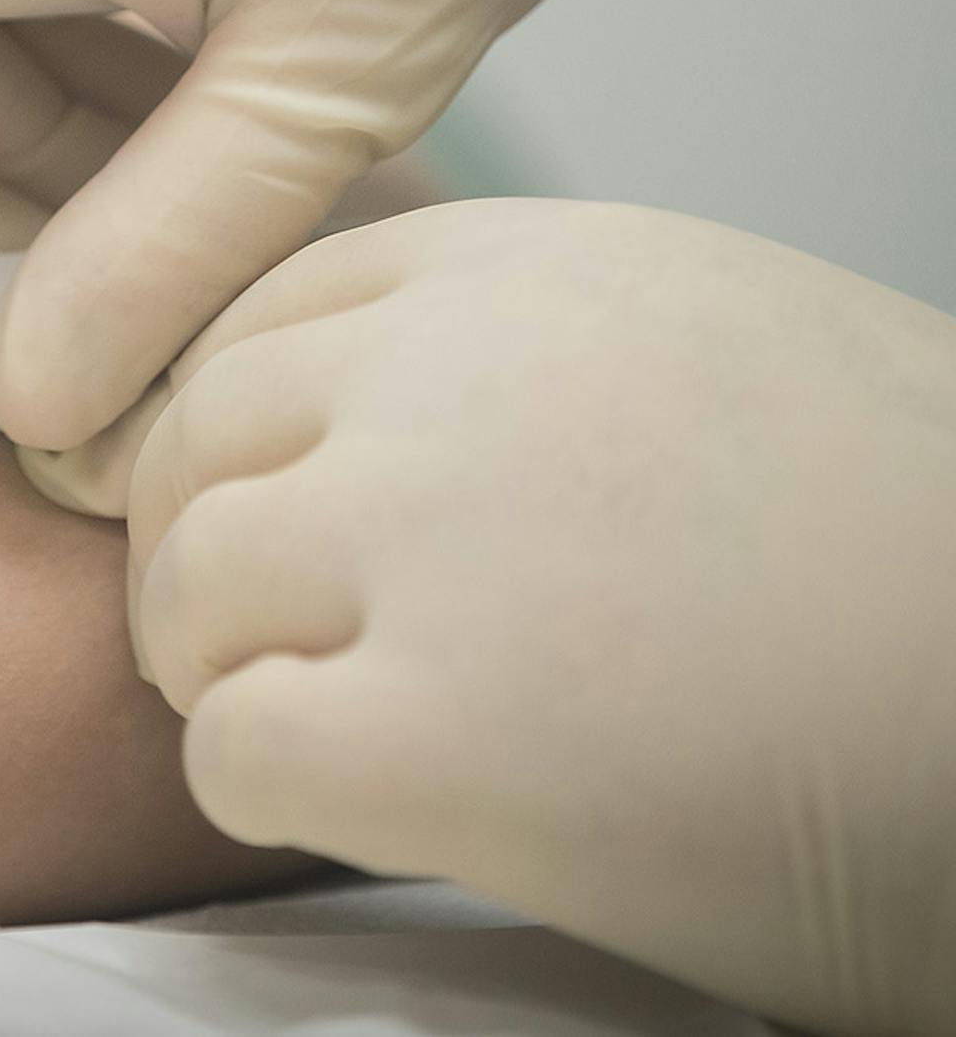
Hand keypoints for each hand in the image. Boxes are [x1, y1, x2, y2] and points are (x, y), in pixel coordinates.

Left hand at [127, 199, 955, 1036]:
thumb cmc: (904, 541)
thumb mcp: (703, 333)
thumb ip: (510, 342)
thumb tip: (336, 409)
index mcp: (512, 265)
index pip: (258, 318)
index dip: (241, 435)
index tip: (273, 514)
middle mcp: (446, 370)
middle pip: (196, 442)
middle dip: (205, 547)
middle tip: (267, 639)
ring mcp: (429, 537)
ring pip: (188, 586)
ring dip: (225, 670)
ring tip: (329, 721)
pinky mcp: (440, 731)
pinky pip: (235, 746)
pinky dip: (268, 791)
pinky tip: (365, 806)